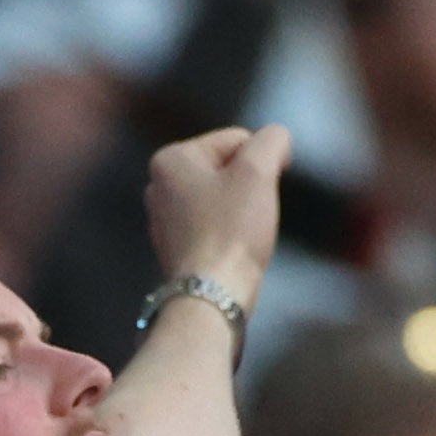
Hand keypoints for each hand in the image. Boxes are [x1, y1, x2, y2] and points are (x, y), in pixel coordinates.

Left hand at [142, 124, 291, 291]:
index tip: (259, 194)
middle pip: (228, 168)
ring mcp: (164, 218)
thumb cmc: (231, 232)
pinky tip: (231, 251)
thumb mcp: (258, 171)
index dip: (260, 163)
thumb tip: (277, 139)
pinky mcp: (176, 247)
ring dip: (242, 211)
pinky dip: (230, 233)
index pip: (237, 140)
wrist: (211, 297)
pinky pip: (214, 225)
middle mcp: (158, 185)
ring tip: (240, 235)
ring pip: (223, 197)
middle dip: (248, 187)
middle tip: (249, 217)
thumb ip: (272, 140)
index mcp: (170, 158)